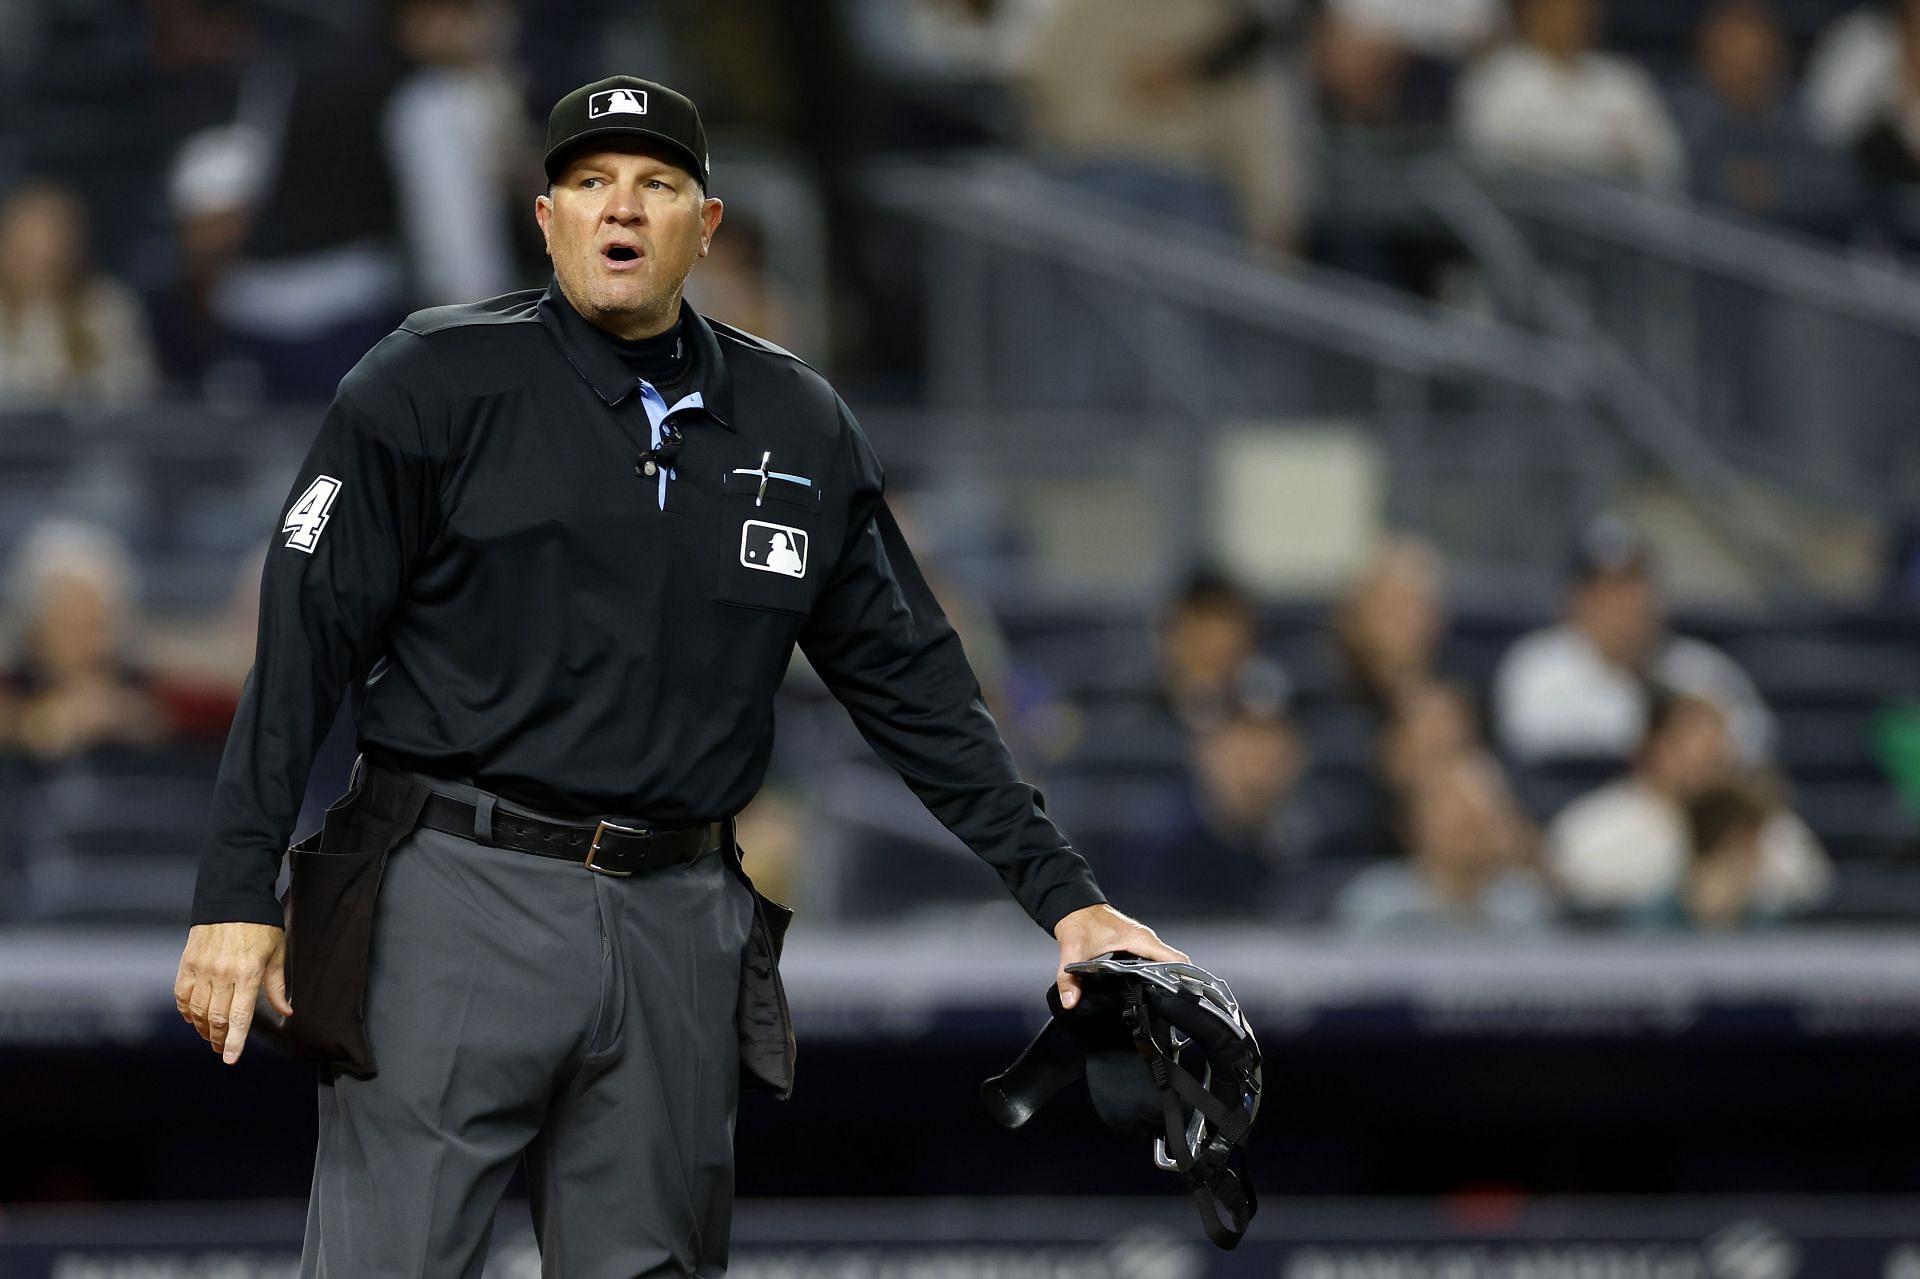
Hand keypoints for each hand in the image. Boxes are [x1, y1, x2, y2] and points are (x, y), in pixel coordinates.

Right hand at [174, 922, 291, 1064]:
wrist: (232, 898)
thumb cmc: (260, 925)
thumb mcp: (276, 953)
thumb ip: (276, 986)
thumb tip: (287, 1010)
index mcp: (249, 973)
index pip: (240, 1017)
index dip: (235, 1042)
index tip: (230, 1059)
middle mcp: (223, 974)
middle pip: (217, 1018)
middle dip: (219, 1039)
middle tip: (222, 1049)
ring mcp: (202, 969)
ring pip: (197, 1010)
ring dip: (202, 1028)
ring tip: (210, 1036)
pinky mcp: (188, 962)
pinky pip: (181, 994)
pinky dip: (185, 1010)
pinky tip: (192, 1017)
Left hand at [1052, 903, 1186, 1008]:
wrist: (1073, 906)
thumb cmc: (1078, 921)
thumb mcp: (1073, 950)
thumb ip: (1069, 979)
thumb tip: (1071, 1000)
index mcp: (1140, 940)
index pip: (1176, 959)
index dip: (1186, 978)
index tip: (1188, 998)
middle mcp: (1146, 940)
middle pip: (1174, 964)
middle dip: (1179, 984)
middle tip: (1176, 1007)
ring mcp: (1142, 942)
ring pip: (1164, 962)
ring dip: (1167, 979)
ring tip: (1166, 1003)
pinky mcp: (1135, 945)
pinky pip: (1153, 961)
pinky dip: (1155, 974)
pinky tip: (1147, 990)